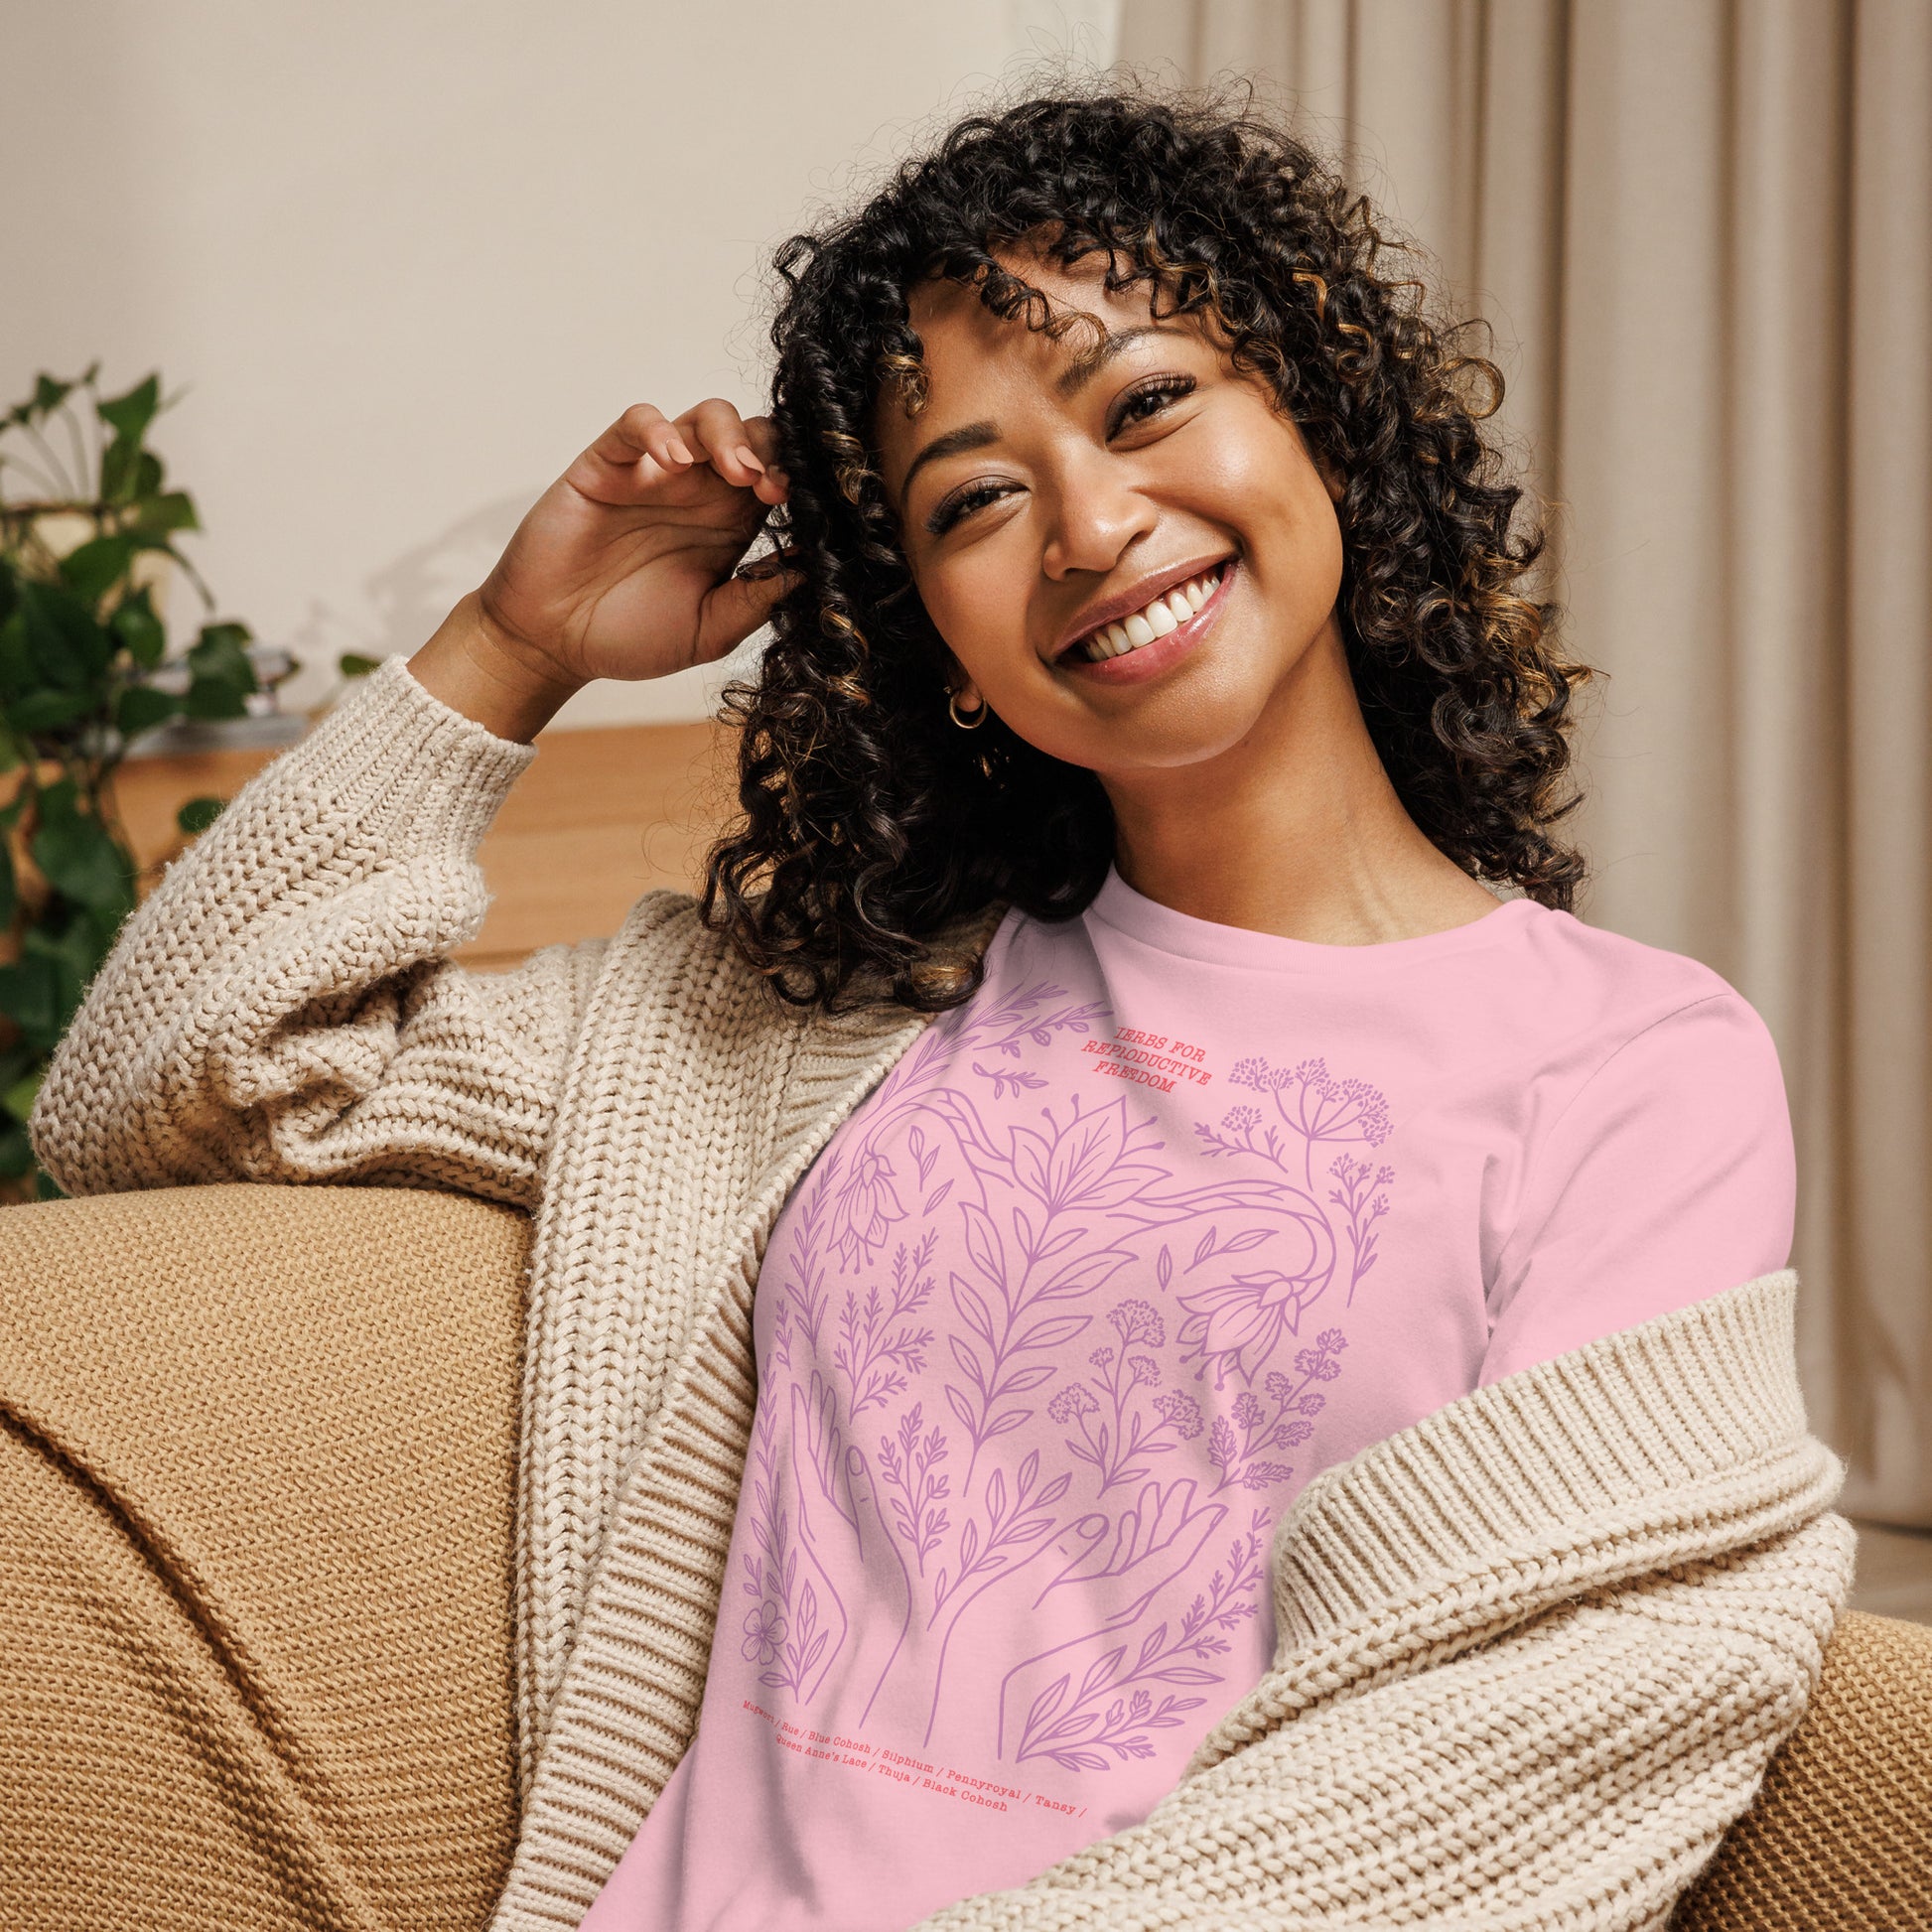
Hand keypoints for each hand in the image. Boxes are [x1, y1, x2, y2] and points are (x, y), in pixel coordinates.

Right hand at [412, 398, 795, 738]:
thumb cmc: (630, 638)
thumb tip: (812, 571)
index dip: (797, 482)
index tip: (801, 508)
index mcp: (731, 526)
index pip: (778, 478)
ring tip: (737, 471)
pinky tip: (672, 461)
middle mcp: (699, 492)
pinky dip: (659, 429)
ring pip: (704, 418)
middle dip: (772, 451)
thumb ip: (756, 601)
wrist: (554, 644)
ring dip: (729, 435)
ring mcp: (654, 473)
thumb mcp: (709, 631)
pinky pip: (636, 424)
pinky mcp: (607, 464)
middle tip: (773, 487)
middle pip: (752, 437)